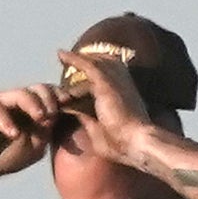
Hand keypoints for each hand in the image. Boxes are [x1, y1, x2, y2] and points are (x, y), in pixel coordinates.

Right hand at [0, 82, 64, 183]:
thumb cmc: (7, 157)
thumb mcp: (36, 146)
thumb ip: (48, 130)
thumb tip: (60, 114)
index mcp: (33, 108)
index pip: (51, 94)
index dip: (60, 96)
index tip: (69, 102)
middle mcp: (18, 100)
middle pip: (38, 88)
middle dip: (49, 98)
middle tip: (52, 114)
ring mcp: (1, 101)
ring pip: (20, 93)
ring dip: (32, 104)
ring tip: (40, 118)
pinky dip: (5, 119)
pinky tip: (13, 134)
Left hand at [56, 45, 159, 161]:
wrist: (136, 141)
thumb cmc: (121, 143)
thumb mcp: (98, 130)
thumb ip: (86, 118)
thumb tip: (73, 112)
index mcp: (123, 93)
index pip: (107, 78)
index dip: (94, 74)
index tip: (79, 76)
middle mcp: (122, 82)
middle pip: (102, 65)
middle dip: (86, 61)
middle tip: (68, 58)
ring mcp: (115, 80)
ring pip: (94, 62)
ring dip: (78, 59)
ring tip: (61, 55)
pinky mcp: (106, 82)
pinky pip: (87, 65)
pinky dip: (74, 59)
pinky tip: (61, 55)